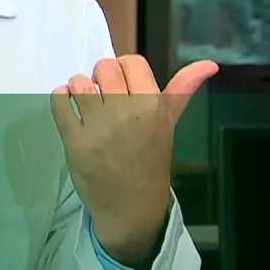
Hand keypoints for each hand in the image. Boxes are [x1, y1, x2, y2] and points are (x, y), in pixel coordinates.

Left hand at [50, 56, 217, 266]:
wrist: (132, 207)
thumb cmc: (151, 161)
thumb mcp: (170, 123)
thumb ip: (183, 89)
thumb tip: (210, 63)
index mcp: (152, 105)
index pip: (131, 62)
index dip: (124, 70)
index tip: (123, 85)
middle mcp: (126, 112)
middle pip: (104, 67)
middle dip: (102, 78)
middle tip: (105, 96)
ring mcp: (98, 127)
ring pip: (79, 82)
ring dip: (80, 88)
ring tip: (87, 104)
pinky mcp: (75, 140)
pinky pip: (59, 101)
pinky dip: (62, 99)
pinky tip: (71, 109)